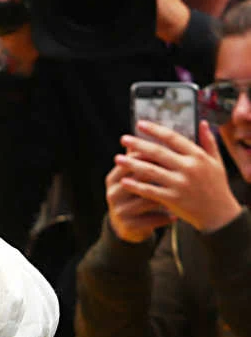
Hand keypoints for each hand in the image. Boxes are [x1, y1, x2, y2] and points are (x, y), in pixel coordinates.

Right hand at [104, 160, 175, 241]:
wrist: (128, 227)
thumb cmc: (139, 196)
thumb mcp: (136, 178)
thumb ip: (142, 158)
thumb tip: (152, 131)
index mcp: (115, 177)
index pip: (132, 160)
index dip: (152, 155)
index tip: (173, 153)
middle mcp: (113, 192)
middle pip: (137, 178)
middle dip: (160, 175)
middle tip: (180, 173)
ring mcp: (119, 209)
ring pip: (145, 200)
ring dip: (164, 198)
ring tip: (181, 197)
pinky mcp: (128, 225)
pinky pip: (149, 219)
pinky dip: (164, 217)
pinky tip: (176, 216)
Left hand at [118, 120, 244, 232]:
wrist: (219, 214)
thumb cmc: (216, 186)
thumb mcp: (216, 162)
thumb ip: (208, 142)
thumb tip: (201, 122)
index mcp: (198, 156)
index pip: (173, 138)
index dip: (155, 130)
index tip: (140, 124)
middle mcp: (189, 168)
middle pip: (158, 152)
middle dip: (138, 144)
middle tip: (123, 138)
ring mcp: (180, 184)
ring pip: (151, 171)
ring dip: (131, 164)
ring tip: (117, 158)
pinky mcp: (173, 199)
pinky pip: (150, 190)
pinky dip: (136, 185)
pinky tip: (123, 180)